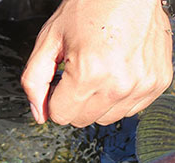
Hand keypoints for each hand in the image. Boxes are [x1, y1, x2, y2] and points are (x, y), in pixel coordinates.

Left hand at [21, 0, 172, 126]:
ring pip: (105, 118)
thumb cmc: (91, 6)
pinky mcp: (157, 83)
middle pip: (82, 120)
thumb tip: (39, 114)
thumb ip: (35, 81)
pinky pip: (128, 109)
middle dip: (74, 102)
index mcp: (89, 73)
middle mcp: (118, 84)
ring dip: (97, 102)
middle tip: (79, 74)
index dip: (55, 100)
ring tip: (100, 72)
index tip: (61, 83)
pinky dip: (119, 97)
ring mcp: (141, 85)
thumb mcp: (49, 39)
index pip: (61, 116)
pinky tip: (117, 74)